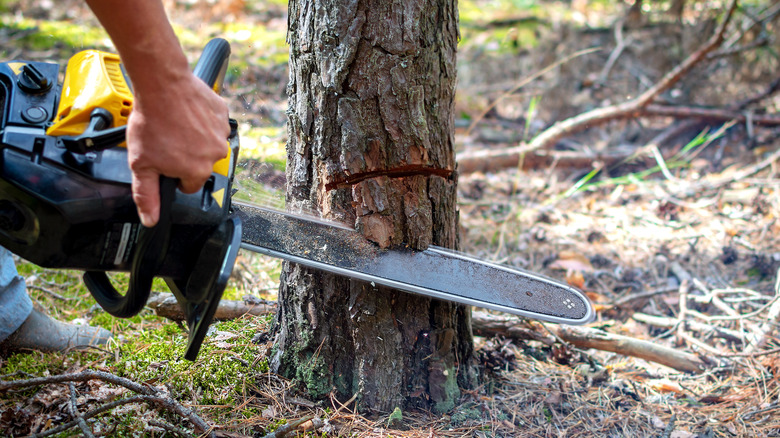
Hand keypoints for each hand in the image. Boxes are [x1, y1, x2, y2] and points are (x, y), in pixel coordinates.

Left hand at [126, 72, 229, 226]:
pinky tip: (186, 114)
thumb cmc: (151, 121)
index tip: (164, 159)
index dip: (173, 174)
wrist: (161, 84)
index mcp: (197, 171)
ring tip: (175, 125)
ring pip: (208, 144)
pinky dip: (203, 120)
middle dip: (186, 155)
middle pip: (200, 164)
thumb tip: (151, 220)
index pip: (188, 184)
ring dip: (195, 138)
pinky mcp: (222, 114)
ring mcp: (221, 133)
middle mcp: (214, 155)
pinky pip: (214, 124)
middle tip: (167, 139)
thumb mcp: (141, 164)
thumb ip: (146, 195)